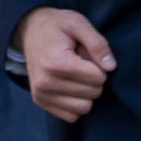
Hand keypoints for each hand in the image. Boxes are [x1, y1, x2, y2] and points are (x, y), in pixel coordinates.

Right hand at [15, 6, 113, 121]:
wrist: (29, 31)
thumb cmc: (57, 27)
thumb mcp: (78, 23)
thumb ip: (98, 43)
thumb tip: (111, 67)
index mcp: (56, 62)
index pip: (98, 78)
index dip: (99, 65)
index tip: (87, 54)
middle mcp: (46, 82)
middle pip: (93, 93)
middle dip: (94, 79)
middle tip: (81, 63)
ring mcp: (41, 94)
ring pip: (84, 108)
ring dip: (86, 93)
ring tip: (75, 75)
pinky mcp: (40, 102)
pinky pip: (71, 116)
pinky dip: (76, 103)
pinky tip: (70, 86)